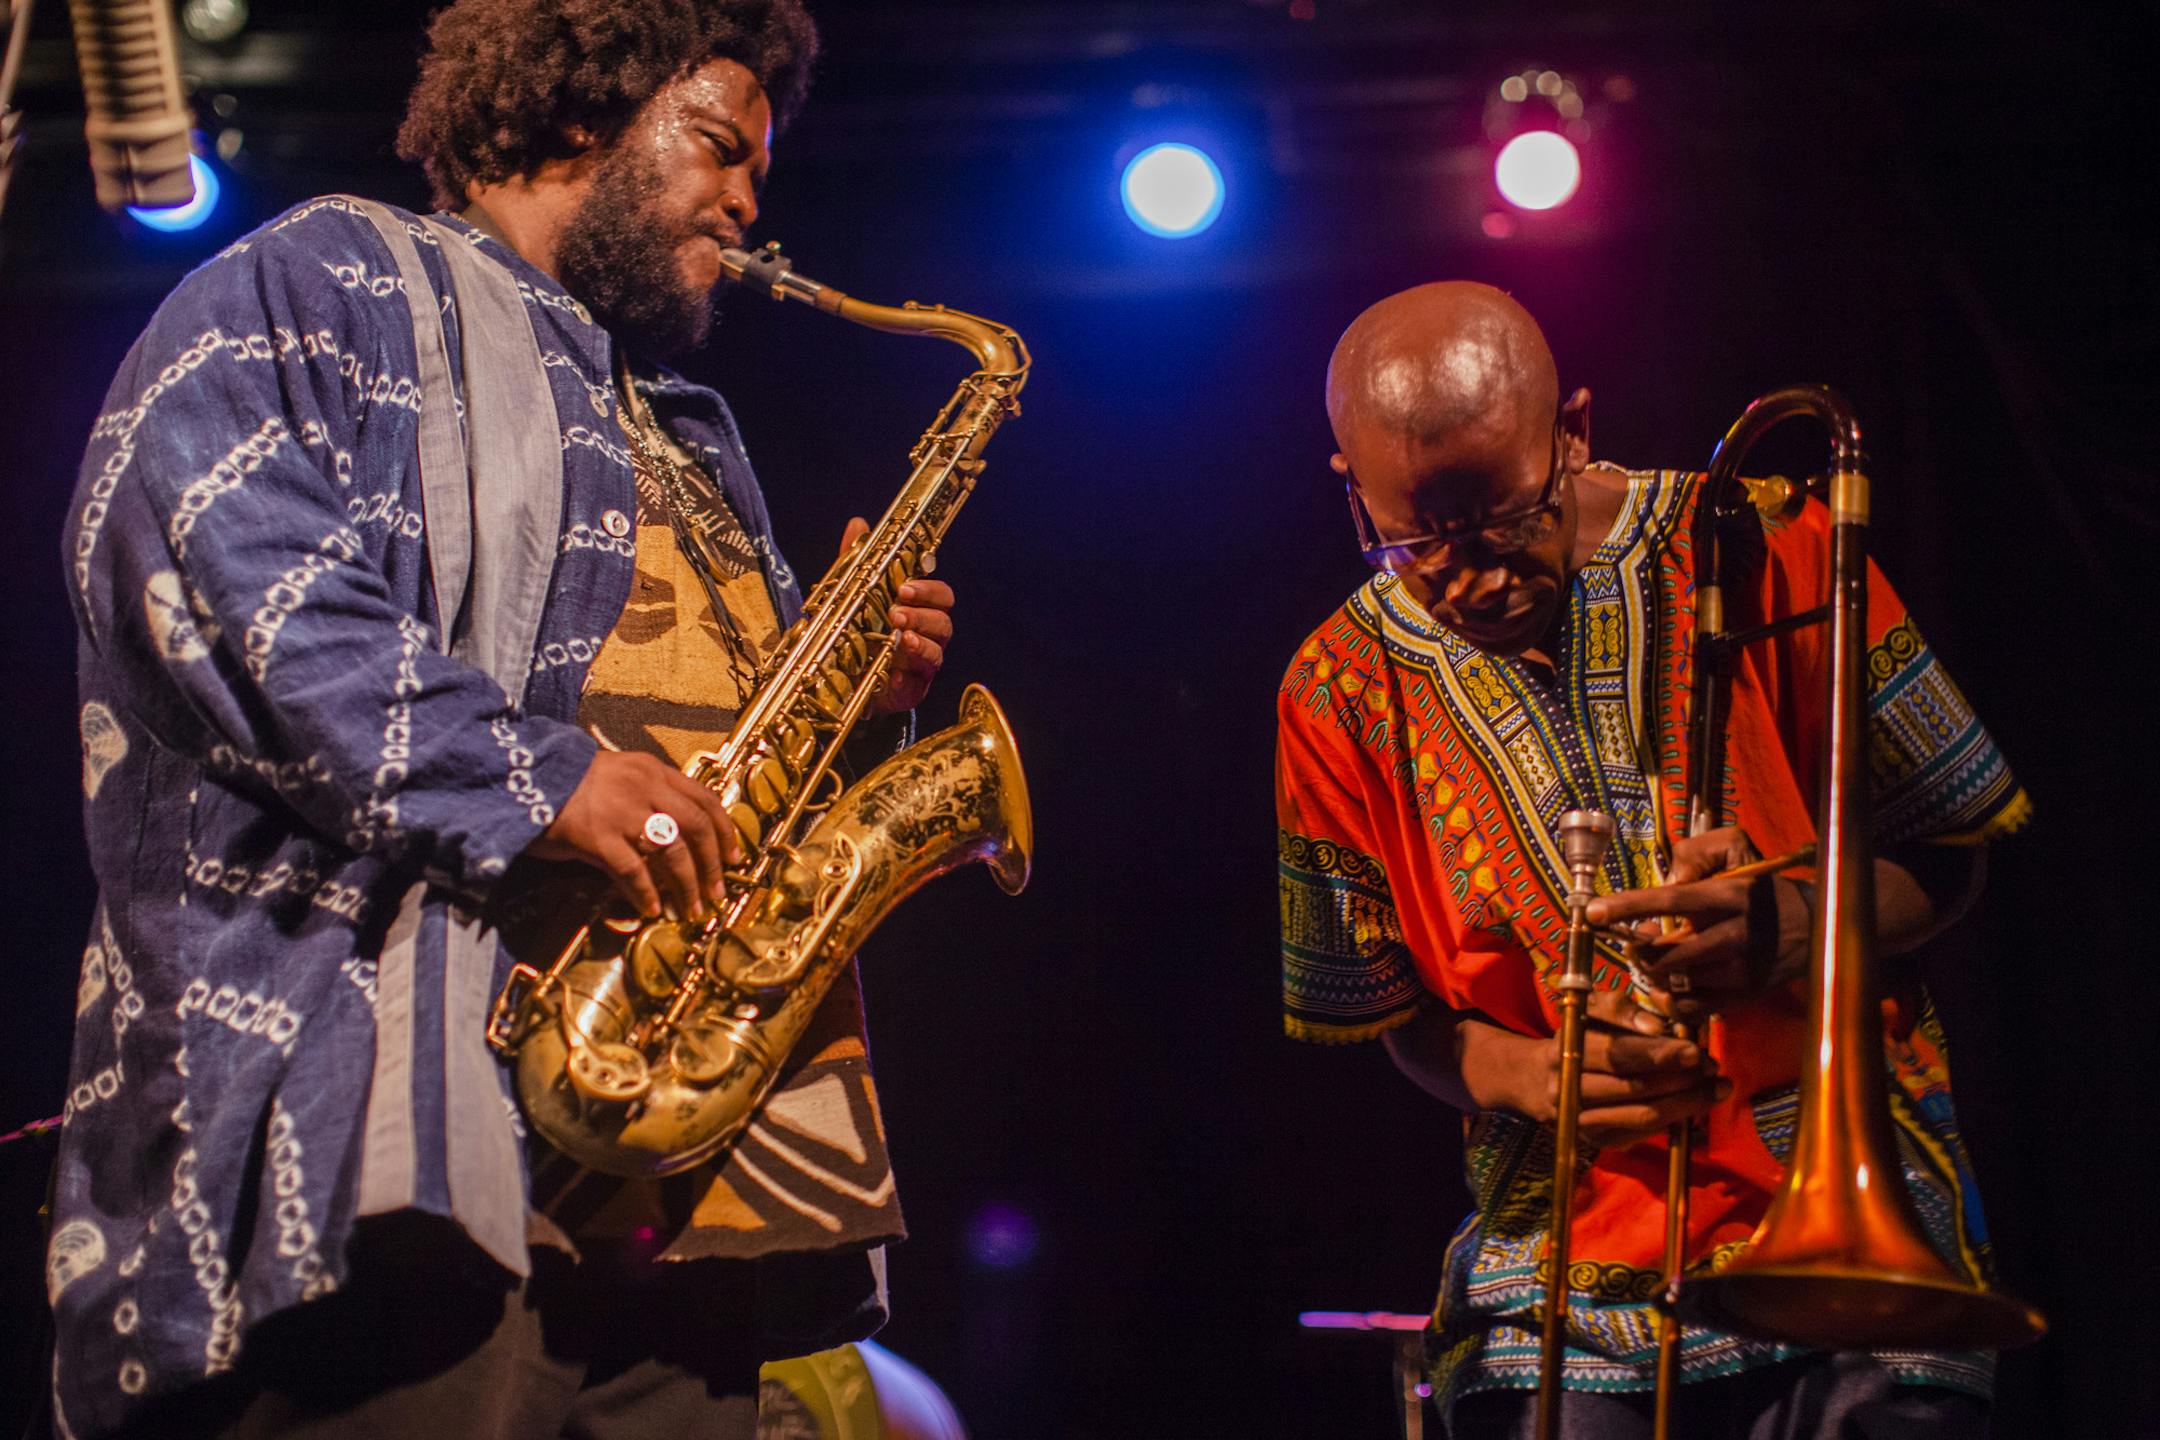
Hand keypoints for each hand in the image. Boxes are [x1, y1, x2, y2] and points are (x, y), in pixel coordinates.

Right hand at [526, 750, 741, 919]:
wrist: (523, 778)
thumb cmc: (571, 783)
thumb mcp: (618, 777)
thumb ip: (649, 799)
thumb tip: (678, 839)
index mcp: (652, 770)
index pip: (704, 799)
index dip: (725, 831)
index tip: (733, 857)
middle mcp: (644, 787)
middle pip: (696, 827)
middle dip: (713, 864)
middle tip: (717, 892)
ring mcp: (622, 811)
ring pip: (672, 851)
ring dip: (687, 885)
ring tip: (690, 908)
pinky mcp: (597, 836)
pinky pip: (633, 871)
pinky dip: (646, 895)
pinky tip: (651, 909)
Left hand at [839, 517, 953, 713]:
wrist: (842, 681)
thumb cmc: (856, 633)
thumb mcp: (850, 595)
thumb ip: (856, 561)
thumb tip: (858, 523)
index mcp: (918, 610)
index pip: (940, 595)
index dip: (928, 590)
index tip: (905, 587)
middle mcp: (927, 635)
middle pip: (944, 621)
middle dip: (923, 614)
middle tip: (896, 612)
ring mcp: (922, 664)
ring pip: (937, 650)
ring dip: (920, 642)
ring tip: (899, 637)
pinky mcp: (914, 689)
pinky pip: (920, 683)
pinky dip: (908, 677)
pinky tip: (894, 673)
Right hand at [1518, 990, 1727, 1148]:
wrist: (1538, 1080)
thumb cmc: (1580, 1035)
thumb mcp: (1592, 1010)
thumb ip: (1623, 1008)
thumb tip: (1659, 1021)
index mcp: (1569, 1048)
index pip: (1616, 1054)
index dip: (1656, 1053)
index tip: (1692, 1050)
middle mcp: (1569, 1087)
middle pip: (1632, 1088)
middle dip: (1679, 1079)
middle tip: (1711, 1068)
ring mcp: (1581, 1118)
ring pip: (1641, 1115)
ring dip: (1685, 1103)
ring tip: (1715, 1088)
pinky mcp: (1595, 1140)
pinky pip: (1642, 1132)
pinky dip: (1673, 1119)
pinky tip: (1695, 1104)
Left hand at [1585, 825, 1811, 1017]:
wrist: (1816, 925)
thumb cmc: (1763, 884)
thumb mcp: (1736, 848)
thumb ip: (1696, 854)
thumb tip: (1667, 880)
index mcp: (1729, 895)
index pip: (1669, 899)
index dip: (1627, 906)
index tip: (1593, 911)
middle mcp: (1735, 934)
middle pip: (1667, 953)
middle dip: (1640, 950)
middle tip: (1634, 941)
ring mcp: (1741, 970)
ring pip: (1677, 982)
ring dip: (1654, 973)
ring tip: (1655, 958)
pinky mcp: (1744, 995)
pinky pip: (1693, 1009)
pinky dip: (1672, 1000)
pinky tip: (1671, 984)